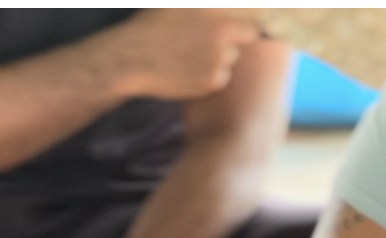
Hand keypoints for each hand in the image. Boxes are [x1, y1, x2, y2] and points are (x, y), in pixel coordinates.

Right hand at [103, 9, 262, 99]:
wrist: (132, 57)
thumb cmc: (153, 24)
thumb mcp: (180, 4)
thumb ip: (208, 7)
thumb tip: (223, 8)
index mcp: (217, 15)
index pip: (253, 21)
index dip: (248, 23)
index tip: (243, 25)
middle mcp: (222, 38)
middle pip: (246, 40)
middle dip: (233, 39)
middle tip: (208, 38)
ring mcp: (218, 62)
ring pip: (231, 59)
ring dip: (220, 56)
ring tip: (191, 52)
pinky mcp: (210, 82)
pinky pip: (221, 78)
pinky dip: (210, 75)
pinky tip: (188, 67)